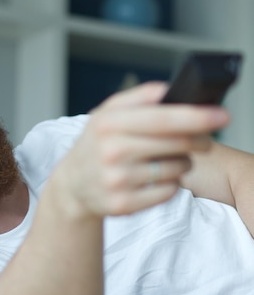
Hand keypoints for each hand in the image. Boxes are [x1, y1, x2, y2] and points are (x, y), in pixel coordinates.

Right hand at [55, 82, 229, 217]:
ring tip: (167, 159)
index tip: (221, 115)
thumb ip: (139, 97)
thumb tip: (172, 90)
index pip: (163, 118)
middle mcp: (111, 151)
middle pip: (176, 144)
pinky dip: (170, 183)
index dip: (196, 116)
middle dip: (198, 140)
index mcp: (108, 123)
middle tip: (202, 140)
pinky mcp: (124, 204)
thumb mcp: (107, 113)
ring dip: (182, 163)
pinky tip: (156, 178)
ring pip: (176, 169)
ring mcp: (117, 180)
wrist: (72, 185)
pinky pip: (169, 191)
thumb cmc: (97, 144)